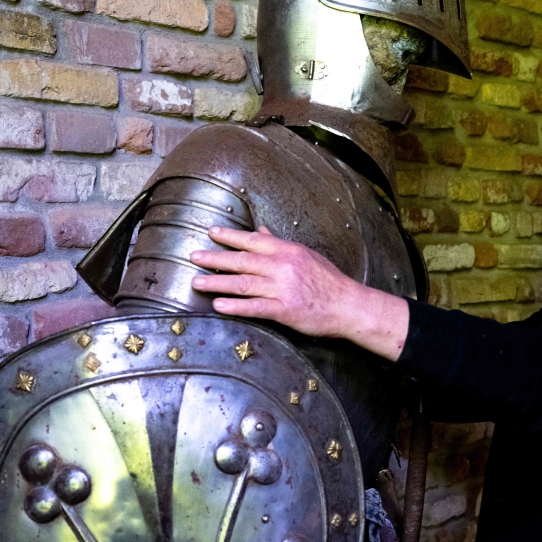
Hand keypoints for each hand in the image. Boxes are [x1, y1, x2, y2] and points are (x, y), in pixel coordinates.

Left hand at [190, 226, 408, 359]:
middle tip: (193, 256)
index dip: (230, 236)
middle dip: (215, 258)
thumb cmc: (328, 280)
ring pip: (243, 283)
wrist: (348, 305)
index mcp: (287, 250)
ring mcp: (282, 288)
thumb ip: (279, 244)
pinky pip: (254, 307)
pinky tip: (218, 305)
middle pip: (241, 260)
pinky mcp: (284, 310)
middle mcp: (282, 266)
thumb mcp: (306, 255)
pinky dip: (235, 306)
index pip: (252, 240)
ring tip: (196, 282)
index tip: (211, 232)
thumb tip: (261, 232)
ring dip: (217, 282)